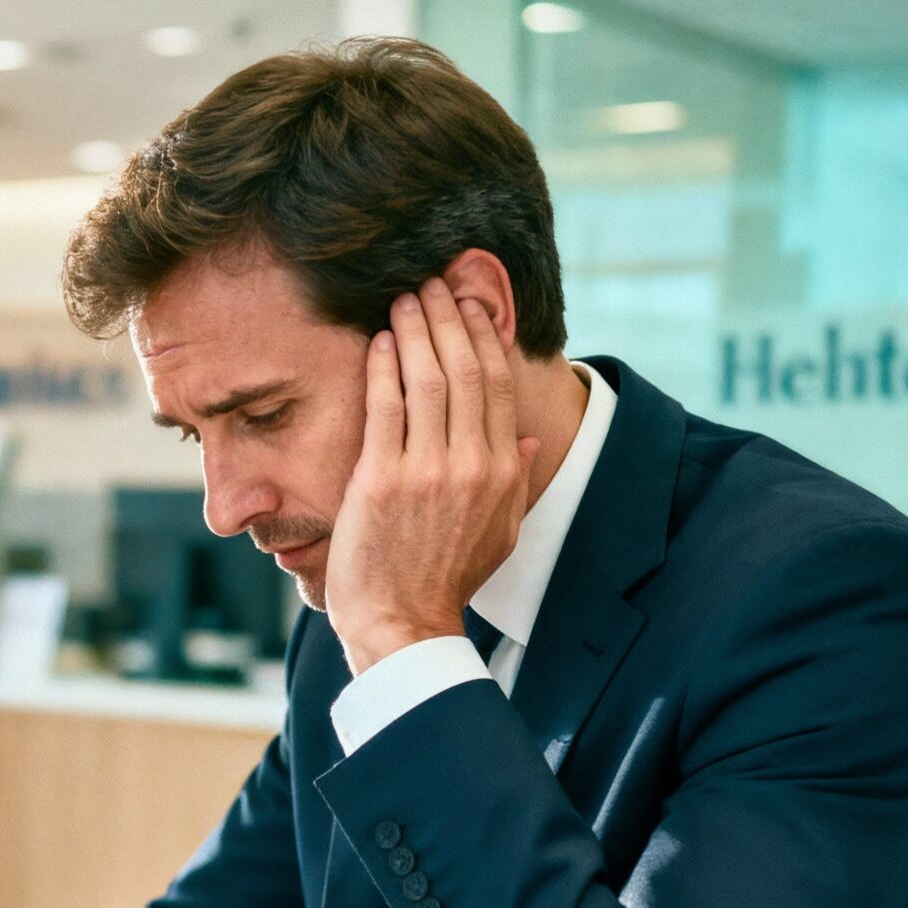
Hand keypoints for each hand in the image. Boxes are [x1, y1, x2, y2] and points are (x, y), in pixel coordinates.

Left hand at [321, 276, 540, 675]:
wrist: (404, 623)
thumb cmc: (446, 579)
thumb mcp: (500, 532)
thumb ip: (515, 479)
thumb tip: (529, 437)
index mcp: (503, 471)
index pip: (498, 385)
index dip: (485, 338)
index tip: (471, 305)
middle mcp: (471, 464)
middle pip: (466, 370)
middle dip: (451, 319)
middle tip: (433, 284)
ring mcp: (426, 471)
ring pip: (427, 379)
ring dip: (416, 331)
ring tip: (404, 299)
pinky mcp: (382, 480)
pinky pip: (385, 408)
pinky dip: (382, 367)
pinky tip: (377, 340)